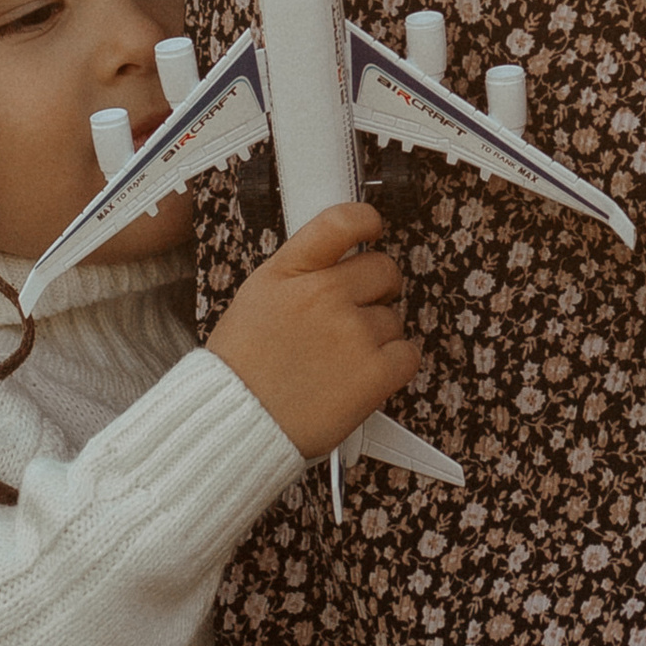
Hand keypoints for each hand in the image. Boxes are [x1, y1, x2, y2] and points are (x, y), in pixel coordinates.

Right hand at [207, 203, 420, 460]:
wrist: (236, 425)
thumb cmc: (241, 371)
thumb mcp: (257, 299)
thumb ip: (298, 275)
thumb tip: (338, 262)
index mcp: (288, 273)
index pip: (341, 221)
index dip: (366, 220)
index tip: (372, 229)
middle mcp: (322, 294)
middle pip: (383, 268)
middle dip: (377, 289)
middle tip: (357, 313)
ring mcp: (351, 332)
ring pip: (394, 317)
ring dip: (378, 335)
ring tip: (341, 360)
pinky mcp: (374, 372)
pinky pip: (408, 354)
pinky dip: (393, 366)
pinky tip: (363, 376)